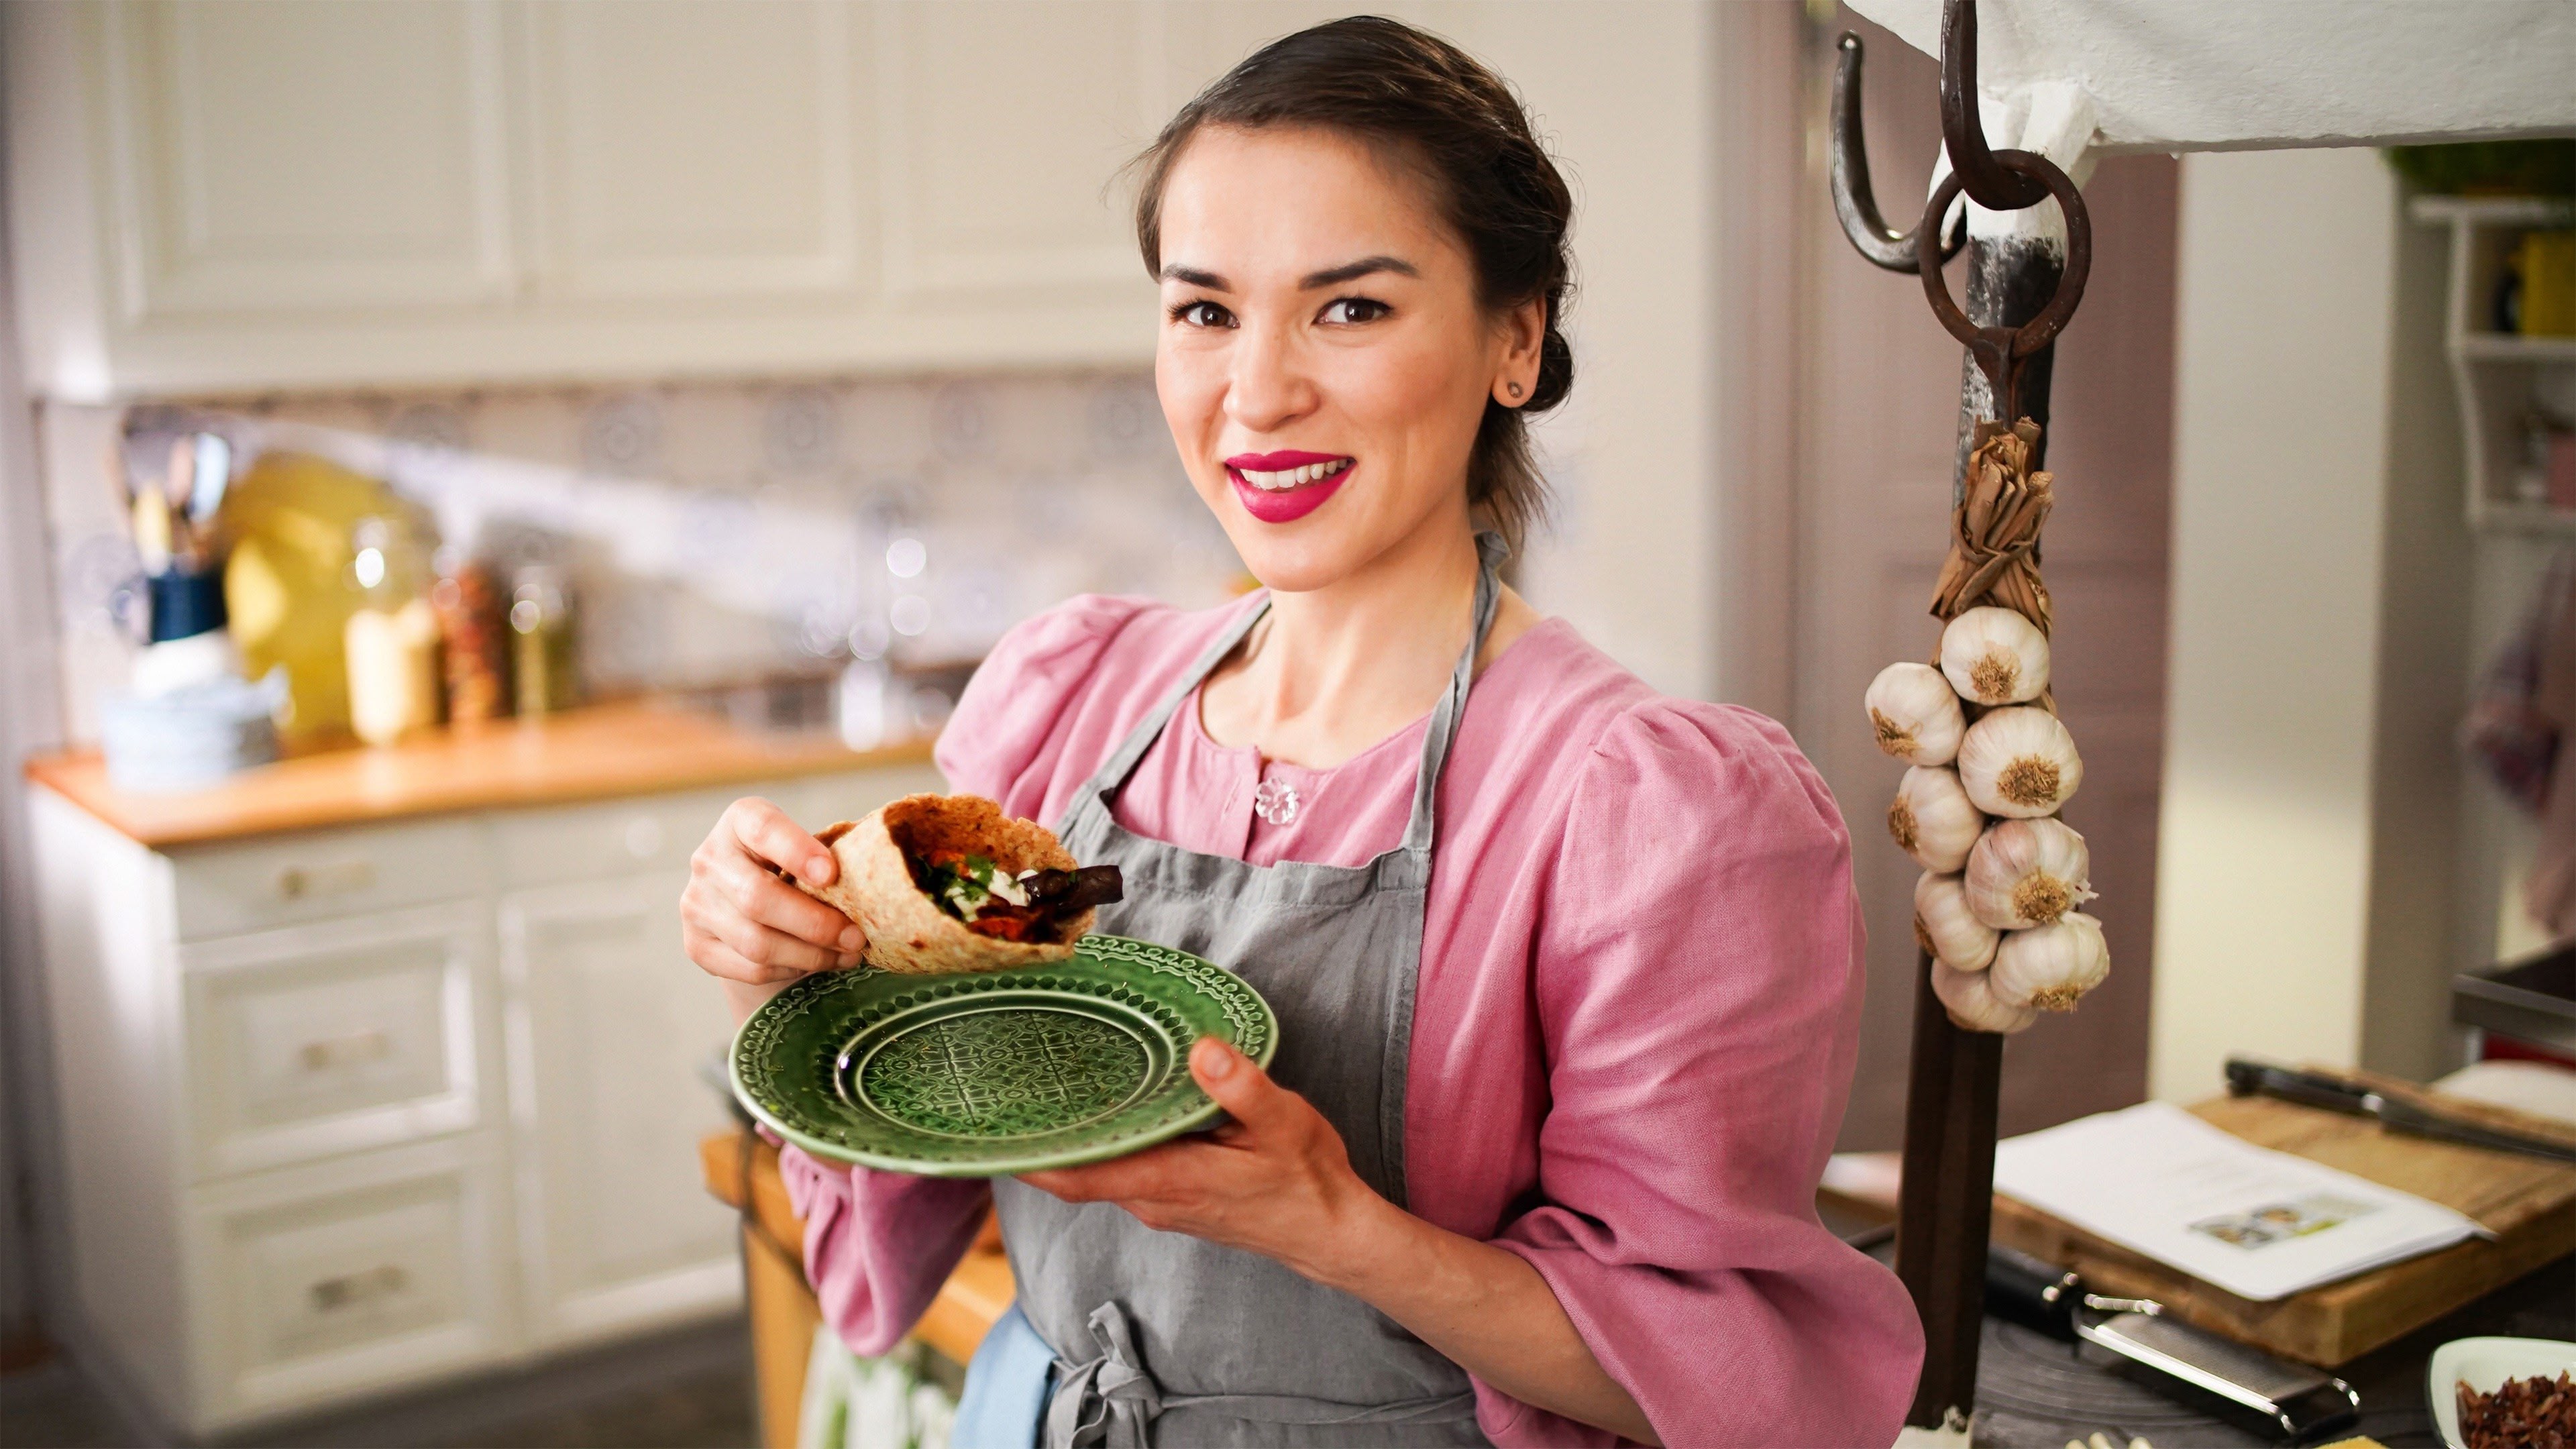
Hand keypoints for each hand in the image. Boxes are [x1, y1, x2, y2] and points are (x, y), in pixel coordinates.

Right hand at [681, 798, 864, 1015]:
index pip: (764, 829)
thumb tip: (885, 874)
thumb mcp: (809, 849)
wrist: (748, 907)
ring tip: (847, 955)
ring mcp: (696, 904)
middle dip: (815, 923)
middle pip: (758, 898)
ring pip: (756, 942)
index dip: (797, 851)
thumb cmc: (795, 870)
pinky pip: (751, 968)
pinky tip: (816, 962)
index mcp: (741, 821)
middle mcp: (709, 858)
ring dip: (811, 954)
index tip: (832, 874)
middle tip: (856, 937)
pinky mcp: (696, 945)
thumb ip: (836, 855)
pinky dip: (791, 969)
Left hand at [1017, 1038, 1379, 1280]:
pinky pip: (1122, 1172)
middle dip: (1039, 1141)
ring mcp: (1163, 1202)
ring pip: (1100, 1172)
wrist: (1331, 1234)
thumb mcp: (1283, 1124)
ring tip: (1037, 1094)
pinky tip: (1100, 1113)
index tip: (989, 1138)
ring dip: (1070, 1142)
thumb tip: (1202, 1049)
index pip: (1080, 1177)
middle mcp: (1155, 1198)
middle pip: (1078, 1173)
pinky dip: (1101, 1147)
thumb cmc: (1307, 1181)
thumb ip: (1241, 1087)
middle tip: (999, 1095)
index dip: (1031, 1160)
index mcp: (1171, 1179)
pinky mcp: (1176, 1198)